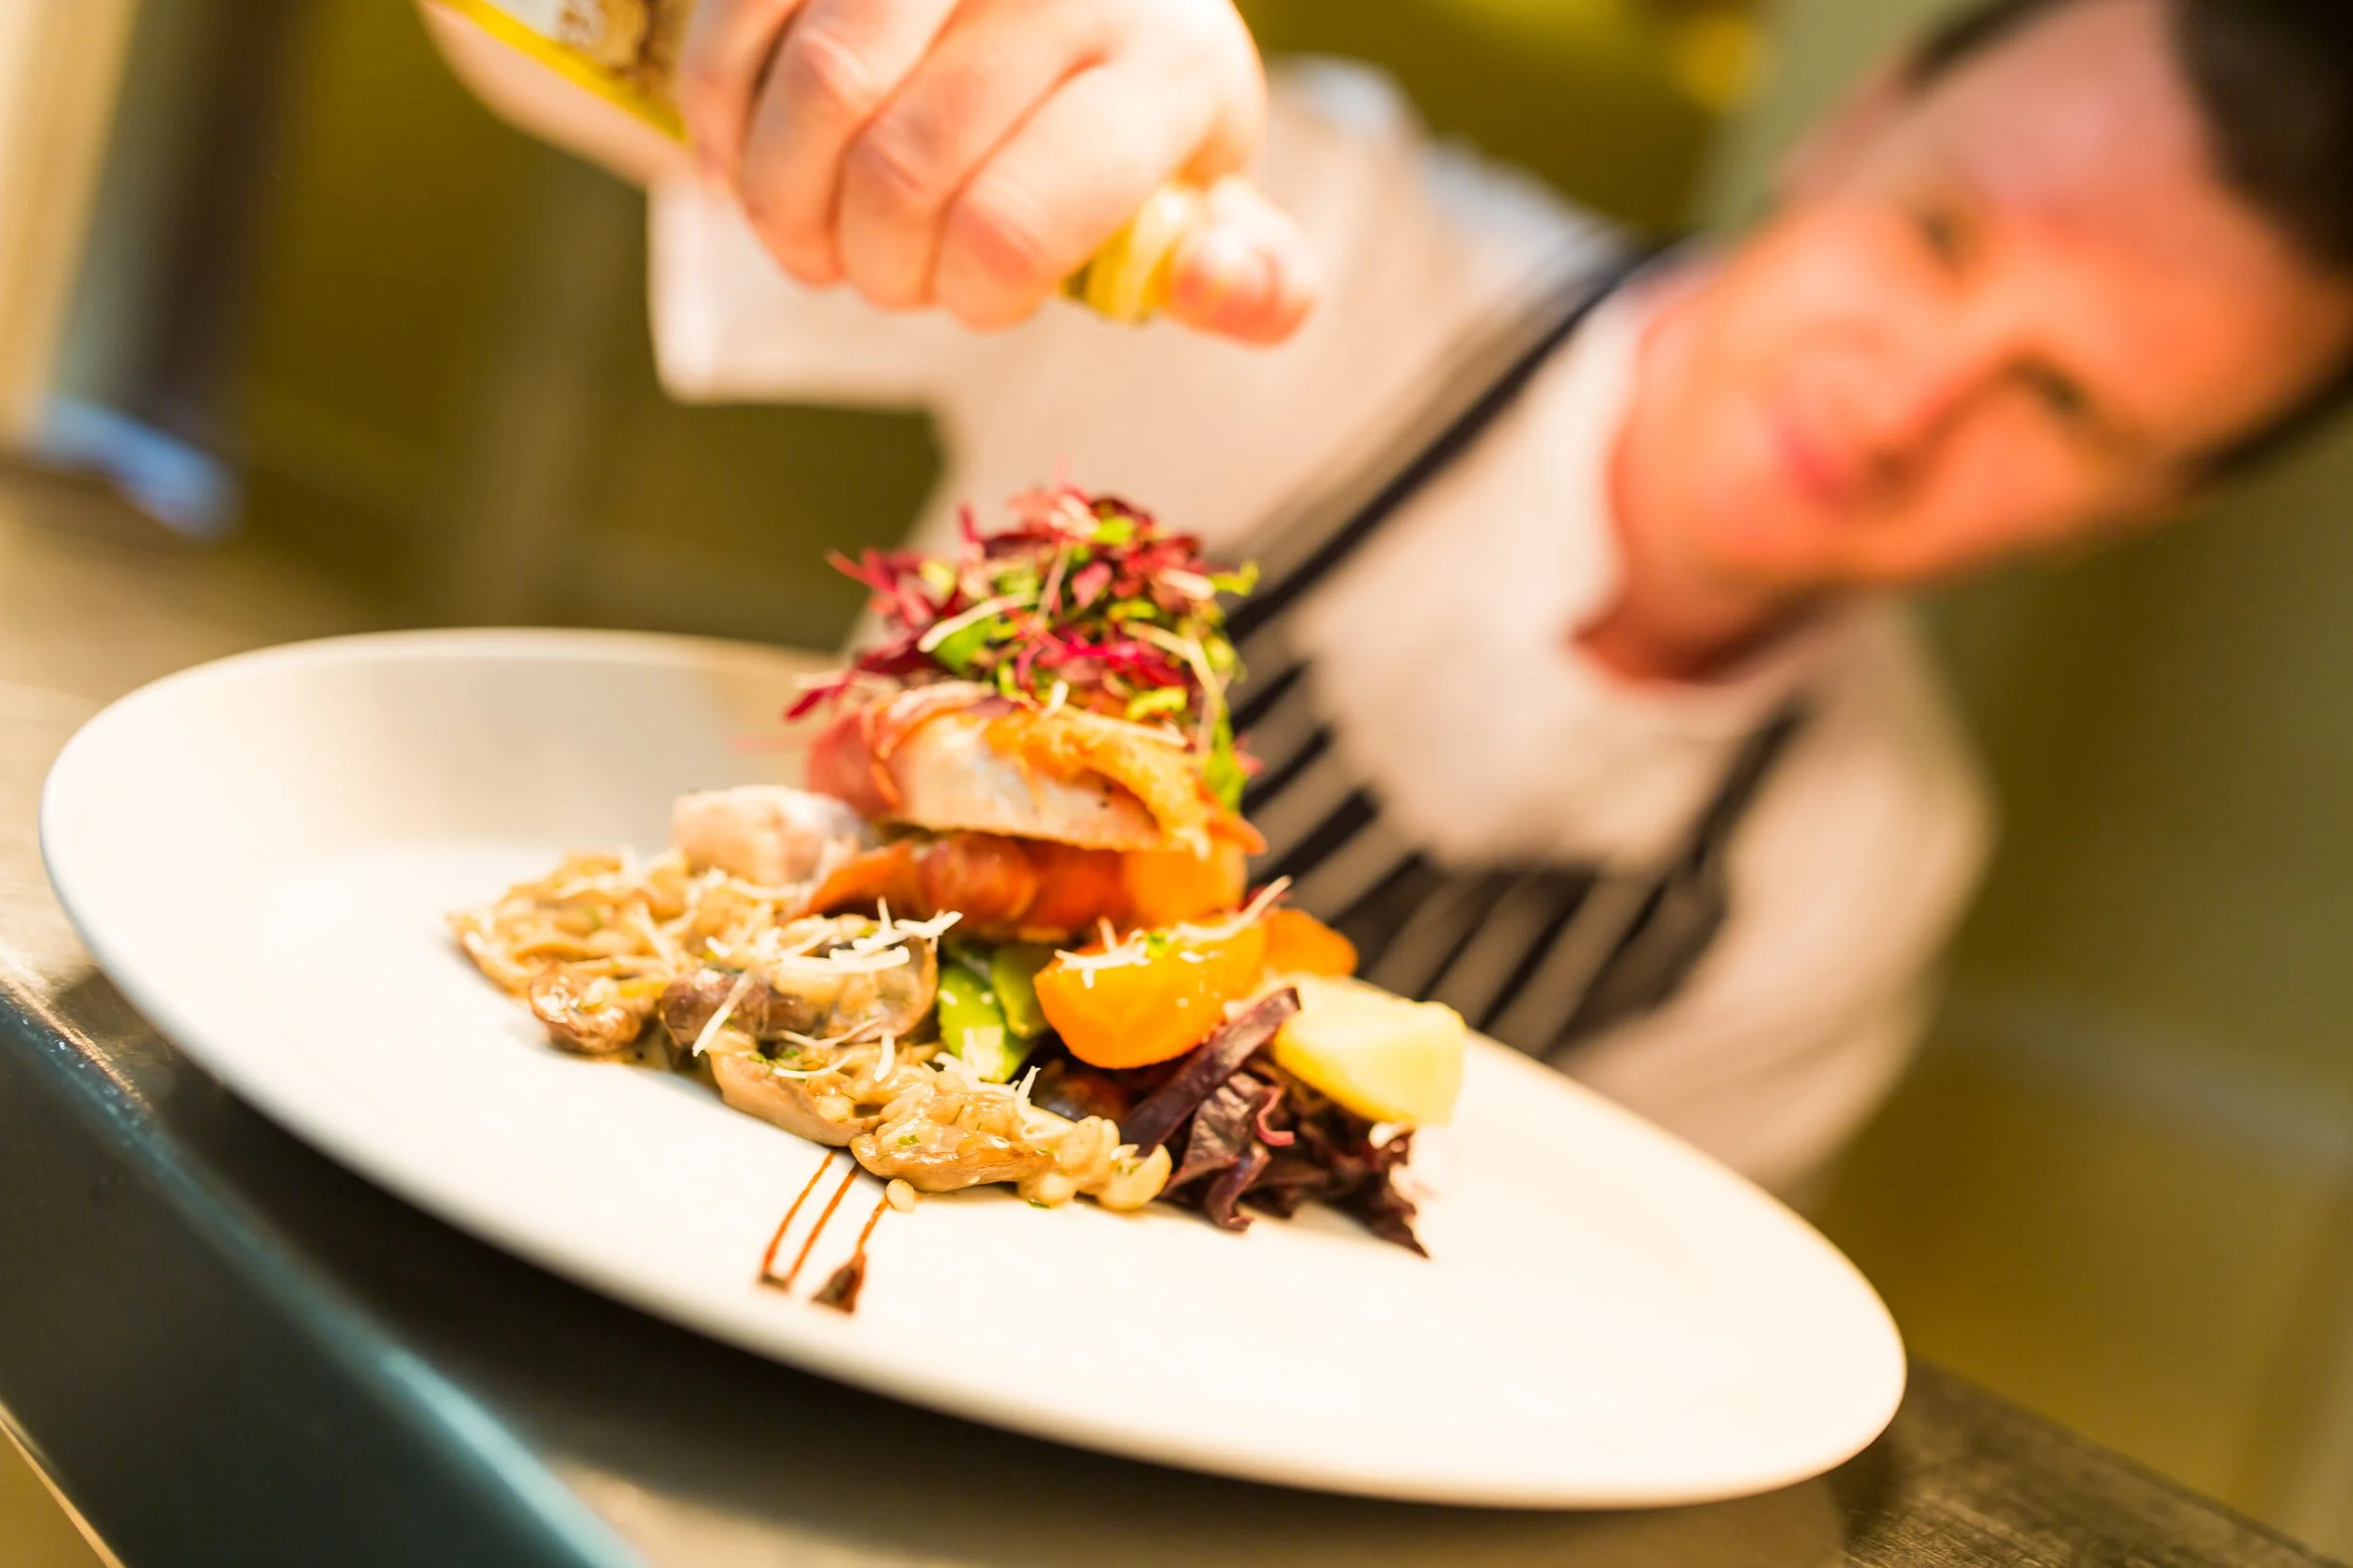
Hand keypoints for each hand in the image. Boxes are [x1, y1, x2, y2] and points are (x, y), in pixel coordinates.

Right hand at [675, 0, 1317, 341]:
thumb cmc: (1124, 109)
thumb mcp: (1202, 187)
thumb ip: (1243, 273)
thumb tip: (1234, 293)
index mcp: (1168, 66)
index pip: (1020, 223)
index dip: (965, 295)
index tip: (967, 300)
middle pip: (907, 169)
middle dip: (874, 264)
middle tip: (880, 281)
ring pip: (821, 91)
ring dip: (787, 202)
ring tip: (807, 241)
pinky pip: (746, 18)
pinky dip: (726, 116)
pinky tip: (743, 166)